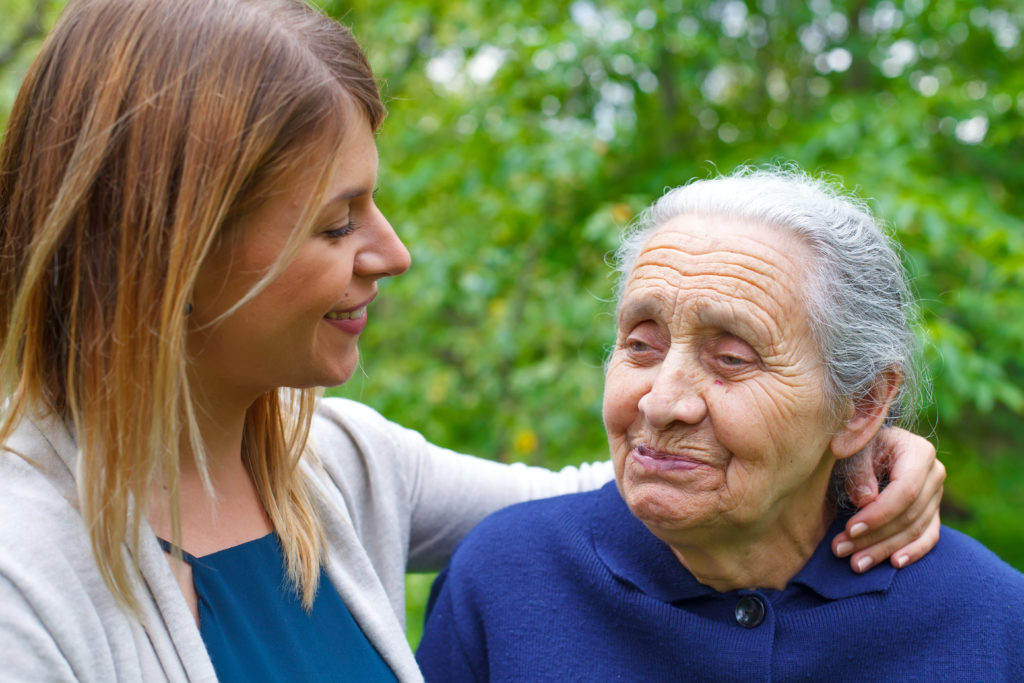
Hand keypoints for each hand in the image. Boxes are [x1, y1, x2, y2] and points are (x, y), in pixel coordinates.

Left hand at [831, 427, 944, 572]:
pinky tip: (893, 564)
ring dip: (884, 549)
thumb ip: (859, 468)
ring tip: (856, 562)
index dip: (878, 514)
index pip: (904, 491)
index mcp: (918, 452)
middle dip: (873, 537)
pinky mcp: (932, 511)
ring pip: (915, 530)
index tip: (850, 529)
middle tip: (841, 550)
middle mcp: (934, 474)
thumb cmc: (858, 444)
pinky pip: (928, 537)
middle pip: (908, 515)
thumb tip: (866, 500)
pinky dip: (912, 552)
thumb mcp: (854, 448)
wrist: (868, 446)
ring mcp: (936, 494)